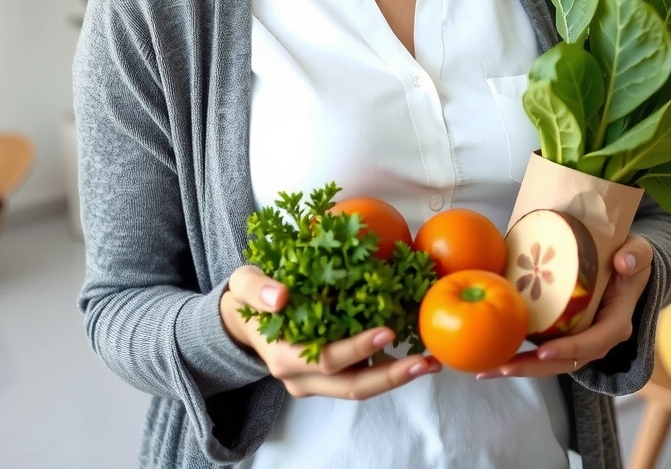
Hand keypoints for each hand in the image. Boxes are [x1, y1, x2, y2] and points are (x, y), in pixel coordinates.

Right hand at [219, 264, 441, 398]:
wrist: (242, 319)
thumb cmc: (249, 296)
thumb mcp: (244, 284)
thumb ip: (257, 290)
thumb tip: (280, 297)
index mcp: (282, 355)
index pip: (327, 359)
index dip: (357, 349)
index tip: (386, 332)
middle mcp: (300, 377)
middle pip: (351, 386)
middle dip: (391, 377)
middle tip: (425, 362)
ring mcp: (314, 381)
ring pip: (359, 387)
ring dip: (395, 376)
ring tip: (429, 362)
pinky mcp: (327, 376)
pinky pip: (359, 376)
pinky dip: (386, 368)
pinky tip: (412, 352)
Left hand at [475, 235, 653, 379]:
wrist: (628, 266)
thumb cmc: (631, 260)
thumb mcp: (640, 253)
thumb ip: (635, 255)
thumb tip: (622, 262)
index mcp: (616, 323)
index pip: (593, 343)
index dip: (569, 350)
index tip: (542, 352)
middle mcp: (597, 338)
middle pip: (564, 363)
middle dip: (532, 368)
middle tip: (501, 367)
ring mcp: (579, 338)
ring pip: (549, 361)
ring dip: (520, 366)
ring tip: (487, 368)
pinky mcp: (564, 333)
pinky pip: (542, 347)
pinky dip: (519, 352)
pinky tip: (492, 351)